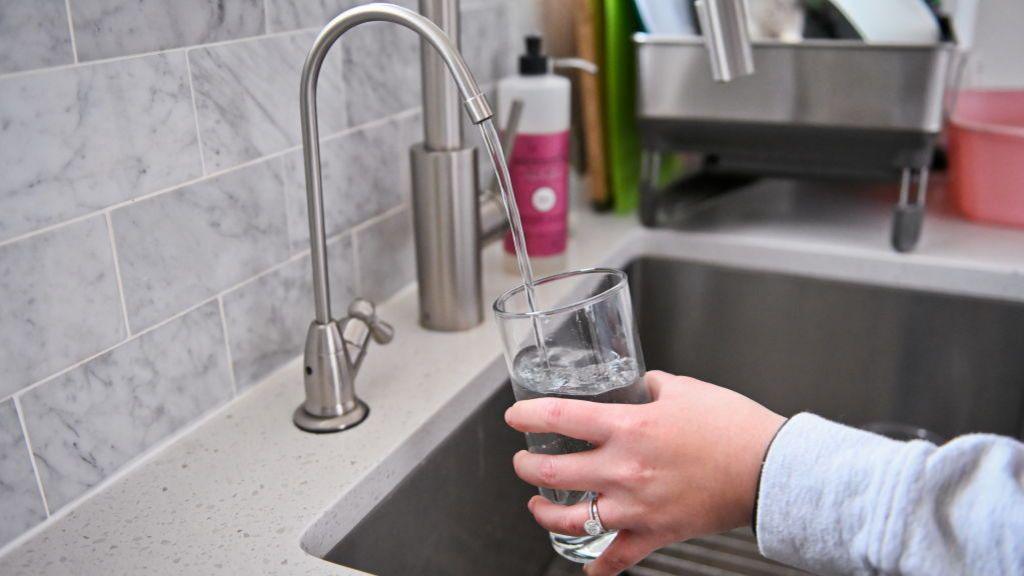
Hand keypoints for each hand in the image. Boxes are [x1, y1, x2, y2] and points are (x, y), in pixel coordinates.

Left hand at [505, 371, 785, 575]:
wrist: (769, 468)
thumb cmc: (732, 426)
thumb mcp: (683, 388)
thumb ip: (649, 386)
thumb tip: (636, 386)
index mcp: (629, 427)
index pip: (560, 417)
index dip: (527, 416)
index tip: (515, 417)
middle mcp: (624, 468)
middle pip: (553, 472)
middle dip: (526, 466)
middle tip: (522, 461)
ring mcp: (637, 505)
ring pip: (572, 518)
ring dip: (544, 511)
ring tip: (537, 504)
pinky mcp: (656, 531)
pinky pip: (618, 557)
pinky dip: (599, 568)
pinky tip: (588, 570)